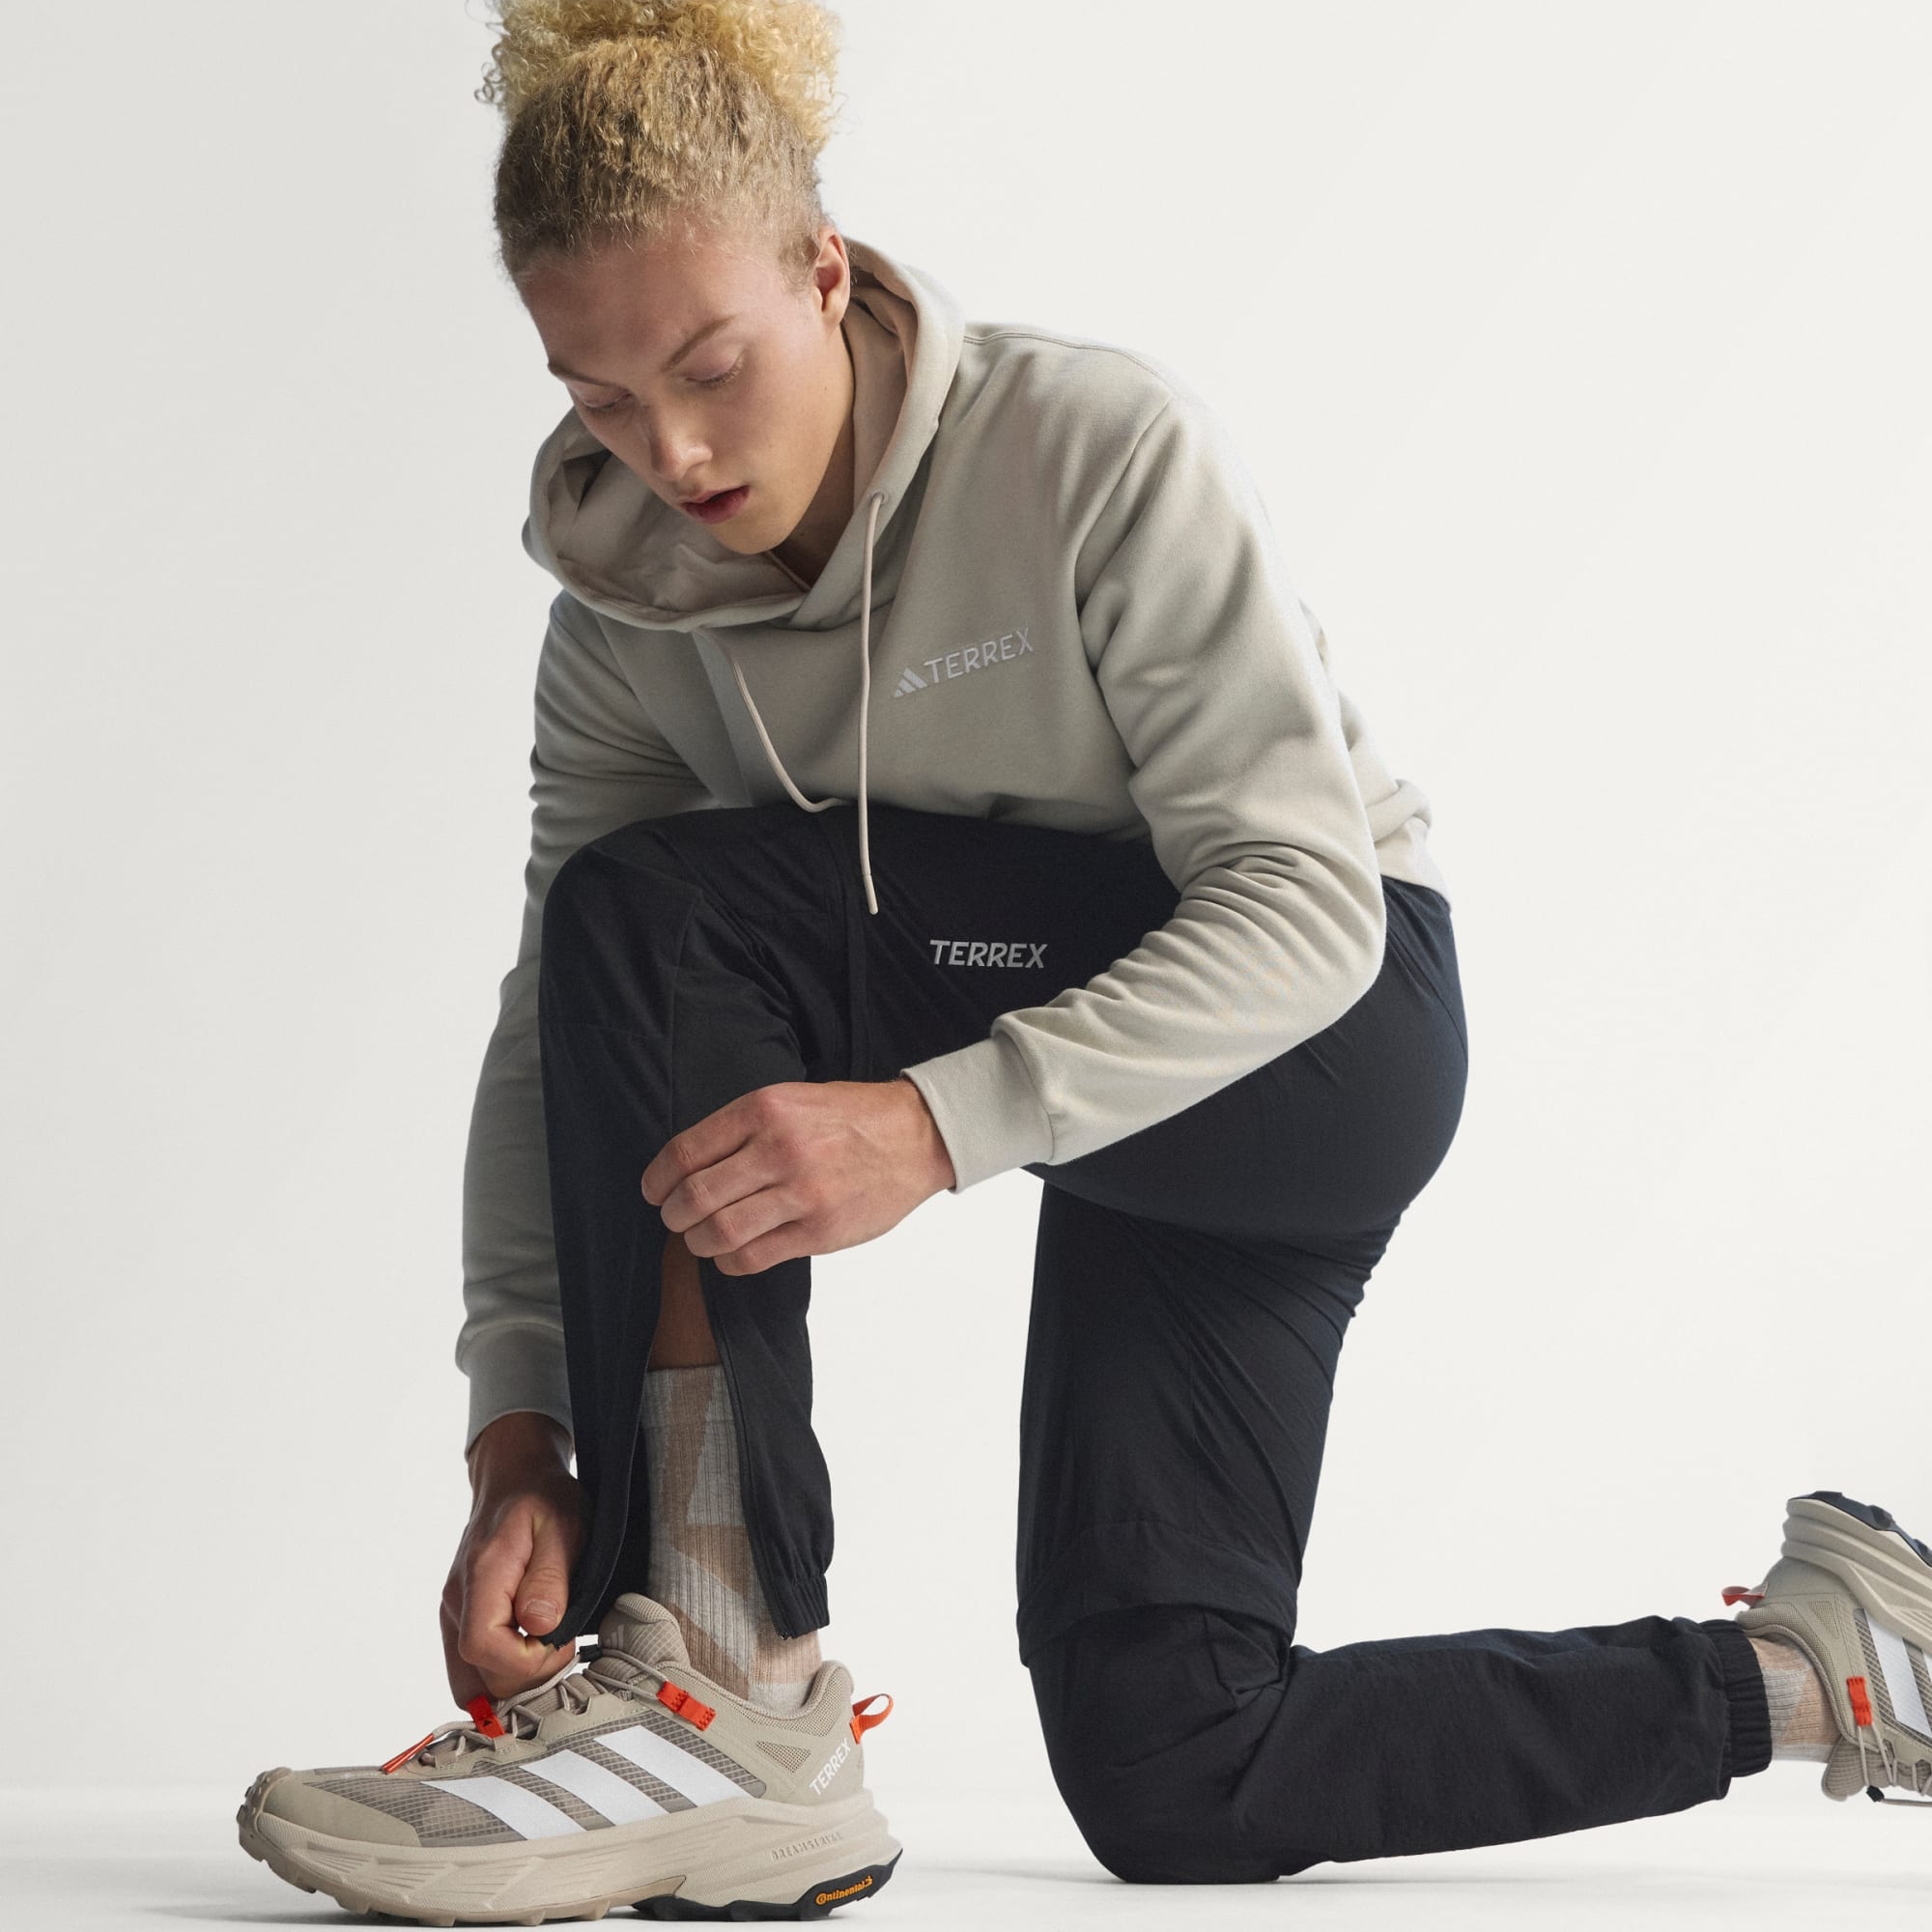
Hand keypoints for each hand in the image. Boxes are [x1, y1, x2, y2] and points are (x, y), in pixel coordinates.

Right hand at [442, 1425, 586, 1705]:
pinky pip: (471, 1668)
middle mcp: (457, 1600)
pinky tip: (532, 1653)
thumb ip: (550, 1577)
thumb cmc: (543, 1496)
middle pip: (474, 1676)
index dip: (525, 1660)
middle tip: (562, 1648)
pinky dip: (500, 1674)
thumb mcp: (564, 1524)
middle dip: (524, 1677)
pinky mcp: (460, 1618)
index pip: (484, 1646)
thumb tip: (539, 1627)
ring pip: (469, 1681)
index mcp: (482, 1574)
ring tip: (549, 1653)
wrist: (514, 1478)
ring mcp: (454, 1612)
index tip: (561, 1642)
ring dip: (511, 1682)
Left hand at [641, 1076, 954, 1275]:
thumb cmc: (851, 1118)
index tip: (654, 1190)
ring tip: (702, 1238)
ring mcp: (801, 1193)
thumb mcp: (791, 1099)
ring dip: (698, 1242)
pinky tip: (733, 1253)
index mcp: (765, 1110)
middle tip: (675, 1219)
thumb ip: (743, 1128)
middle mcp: (779, 1149)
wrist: (915, 1136)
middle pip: (695, 1197)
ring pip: (719, 1233)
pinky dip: (730, 1261)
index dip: (657, 1179)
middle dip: (672, 1216)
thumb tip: (688, 1166)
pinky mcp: (819, 1230)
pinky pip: (752, 1258)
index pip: (685, 1152)